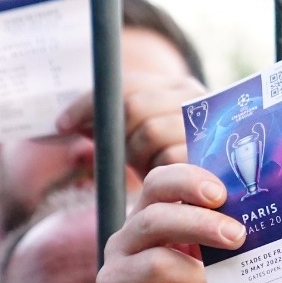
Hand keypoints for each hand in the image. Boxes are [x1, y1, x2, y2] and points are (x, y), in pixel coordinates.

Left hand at [56, 73, 208, 173]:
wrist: (220, 199)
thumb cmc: (169, 166)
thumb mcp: (138, 141)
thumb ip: (112, 125)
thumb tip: (65, 124)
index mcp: (177, 86)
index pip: (124, 83)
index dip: (87, 104)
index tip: (61, 125)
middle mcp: (195, 96)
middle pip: (134, 106)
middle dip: (117, 133)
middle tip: (120, 156)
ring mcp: (205, 122)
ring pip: (150, 132)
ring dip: (138, 155)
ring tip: (148, 168)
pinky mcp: (212, 154)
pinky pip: (168, 159)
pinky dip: (157, 172)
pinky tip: (162, 180)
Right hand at [98, 164, 244, 282]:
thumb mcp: (219, 269)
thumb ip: (227, 240)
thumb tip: (264, 212)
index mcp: (148, 224)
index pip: (158, 184)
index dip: (186, 181)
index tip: (221, 193)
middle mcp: (123, 247)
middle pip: (153, 219)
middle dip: (199, 223)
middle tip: (238, 236)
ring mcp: (113, 281)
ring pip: (156, 264)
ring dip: (200, 278)